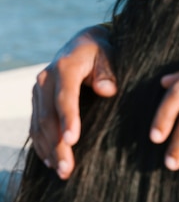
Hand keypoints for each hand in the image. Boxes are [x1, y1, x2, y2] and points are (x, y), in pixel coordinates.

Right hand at [29, 24, 115, 179]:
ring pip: (39, 125)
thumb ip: (108, 71)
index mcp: (65, 67)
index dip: (68, 119)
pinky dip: (42, 144)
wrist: (84, 42)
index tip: (73, 140)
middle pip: (49, 117)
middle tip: (68, 168)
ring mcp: (39, 90)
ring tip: (62, 170)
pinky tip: (51, 160)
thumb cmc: (102, 50)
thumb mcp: (109, 53)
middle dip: (58, 145)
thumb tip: (108, 90)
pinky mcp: (38, 99)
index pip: (65, 97)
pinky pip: (36, 126)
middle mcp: (46, 79)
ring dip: (49, 150)